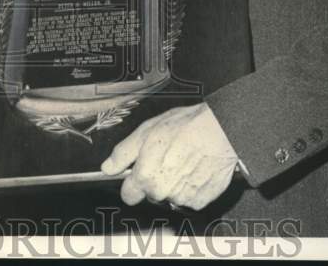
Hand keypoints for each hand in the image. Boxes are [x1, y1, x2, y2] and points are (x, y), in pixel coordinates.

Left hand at [101, 103, 238, 210]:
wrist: (219, 132)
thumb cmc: (185, 127)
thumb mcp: (146, 131)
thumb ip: (123, 153)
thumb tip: (108, 167)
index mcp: (145, 176)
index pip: (128, 195)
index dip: (132, 183)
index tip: (137, 175)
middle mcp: (162, 192)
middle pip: (151, 193)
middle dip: (155, 179)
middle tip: (167, 158)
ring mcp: (182, 199)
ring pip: (170, 196)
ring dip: (174, 183)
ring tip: (183, 160)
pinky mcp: (200, 201)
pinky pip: (189, 198)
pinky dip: (191, 187)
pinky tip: (195, 168)